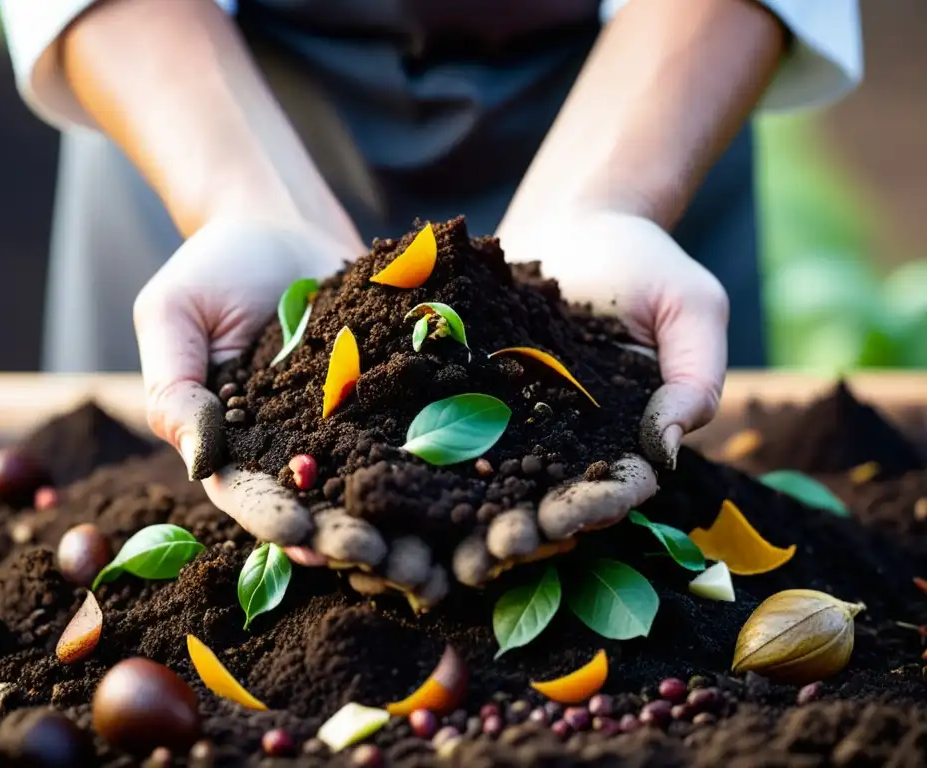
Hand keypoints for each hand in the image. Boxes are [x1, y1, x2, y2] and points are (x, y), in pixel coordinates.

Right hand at [134, 217, 451, 609]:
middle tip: (385, 558)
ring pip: (376, 485)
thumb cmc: (214, 267)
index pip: (249, 495)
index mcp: (236, 444)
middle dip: (351, 538)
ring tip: (433, 550)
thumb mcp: (173, 316)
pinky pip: (418, 433)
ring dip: (403, 521)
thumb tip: (197, 460)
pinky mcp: (392, 400)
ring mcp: (349, 428)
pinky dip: (440, 463)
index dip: (275, 518)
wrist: (282, 222)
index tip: (303, 533)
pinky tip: (469, 487)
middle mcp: (295, 449)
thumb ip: (177, 386)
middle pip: (322, 506)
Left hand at [441, 210, 727, 587]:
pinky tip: (389, 481)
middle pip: (540, 502)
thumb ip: (694, 374)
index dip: (590, 511)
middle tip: (485, 557)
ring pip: (485, 483)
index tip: (565, 525)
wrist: (573, 218)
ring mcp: (510, 426)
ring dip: (461, 518)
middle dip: (516, 533)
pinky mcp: (465, 399)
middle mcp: (562, 446)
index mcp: (622, 439)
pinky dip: (419, 459)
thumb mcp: (689, 307)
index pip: (611, 489)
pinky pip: (442, 431)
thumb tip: (670, 448)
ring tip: (432, 543)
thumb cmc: (645, 261)